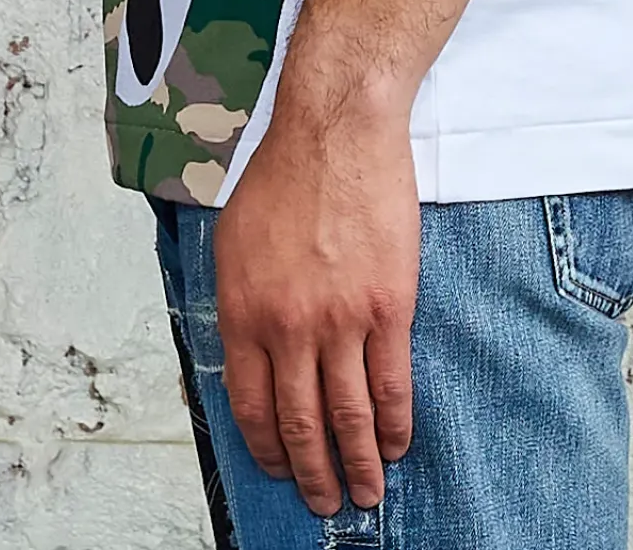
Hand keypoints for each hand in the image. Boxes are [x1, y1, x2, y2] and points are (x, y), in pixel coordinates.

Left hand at [213, 90, 418, 515]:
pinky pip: (391, 383)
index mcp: (243, 312)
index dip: (267, 448)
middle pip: (300, 424)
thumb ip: (241, 305)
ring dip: (359, 463)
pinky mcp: (387, 306)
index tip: (281, 469)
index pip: (251, 406)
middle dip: (314, 474)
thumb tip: (251, 358)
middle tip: (326, 501)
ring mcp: (340, 320)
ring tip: (367, 492)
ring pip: (348, 415)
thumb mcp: (234, 242)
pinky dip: (395, 423)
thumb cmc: (284, 175)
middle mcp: (287, 327)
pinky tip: (398, 443)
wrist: (337, 130)